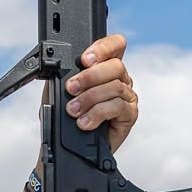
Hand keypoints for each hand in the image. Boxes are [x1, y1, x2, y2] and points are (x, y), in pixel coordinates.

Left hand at [64, 34, 138, 149]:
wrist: (72, 146)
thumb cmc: (68, 117)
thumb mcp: (61, 91)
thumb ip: (66, 75)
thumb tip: (65, 68)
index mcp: (106, 67)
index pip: (115, 46)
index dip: (103, 47)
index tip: (85, 59)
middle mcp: (121, 79)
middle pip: (116, 66)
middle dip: (90, 76)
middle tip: (71, 88)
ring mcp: (127, 96)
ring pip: (115, 87)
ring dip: (90, 98)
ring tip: (73, 110)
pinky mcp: (130, 114)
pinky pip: (118, 107)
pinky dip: (98, 114)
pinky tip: (85, 122)